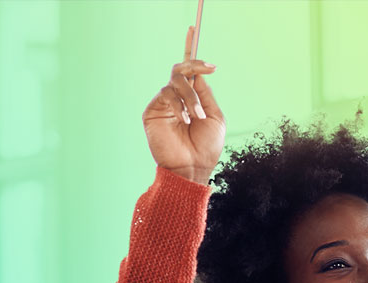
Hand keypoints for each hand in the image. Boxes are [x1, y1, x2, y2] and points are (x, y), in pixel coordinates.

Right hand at [142, 26, 225, 184]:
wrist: (192, 168)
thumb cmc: (206, 148)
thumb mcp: (214, 116)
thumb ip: (205, 94)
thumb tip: (197, 74)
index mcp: (192, 99)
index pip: (188, 71)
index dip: (190, 50)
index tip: (193, 29)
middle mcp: (176, 99)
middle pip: (181, 69)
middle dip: (195, 66)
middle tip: (210, 69)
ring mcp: (163, 104)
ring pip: (175, 81)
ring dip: (190, 96)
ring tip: (196, 117)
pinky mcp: (152, 112)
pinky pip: (165, 95)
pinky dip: (179, 105)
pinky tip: (184, 120)